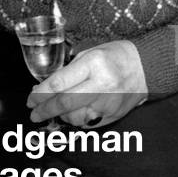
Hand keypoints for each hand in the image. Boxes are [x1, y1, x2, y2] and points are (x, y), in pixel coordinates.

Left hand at [27, 40, 147, 127]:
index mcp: (93, 64)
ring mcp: (109, 103)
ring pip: (75, 117)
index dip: (41, 93)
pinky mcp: (114, 115)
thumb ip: (70, 71)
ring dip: (60, 116)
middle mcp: (101, 85)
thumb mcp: (89, 53)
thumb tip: (46, 88)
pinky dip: (76, 120)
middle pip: (64, 103)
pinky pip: (88, 123)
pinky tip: (72, 115)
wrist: (147, 67)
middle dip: (44, 110)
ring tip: (55, 110)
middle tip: (34, 114)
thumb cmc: (115, 56)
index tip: (30, 99)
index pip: (60, 83)